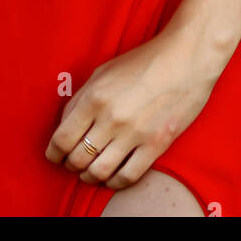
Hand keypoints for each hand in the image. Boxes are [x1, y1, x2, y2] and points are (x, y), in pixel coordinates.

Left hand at [44, 28, 219, 190]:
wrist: (186, 59)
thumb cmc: (143, 61)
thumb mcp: (103, 71)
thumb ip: (81, 98)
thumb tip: (66, 125)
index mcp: (94, 97)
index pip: (62, 138)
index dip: (54, 153)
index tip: (54, 156)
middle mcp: (111, 118)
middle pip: (78, 158)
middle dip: (70, 165)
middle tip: (72, 163)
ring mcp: (134, 134)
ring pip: (99, 172)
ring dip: (89, 176)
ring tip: (89, 172)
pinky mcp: (156, 145)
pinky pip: (127, 176)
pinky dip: (114, 182)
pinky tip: (112, 177)